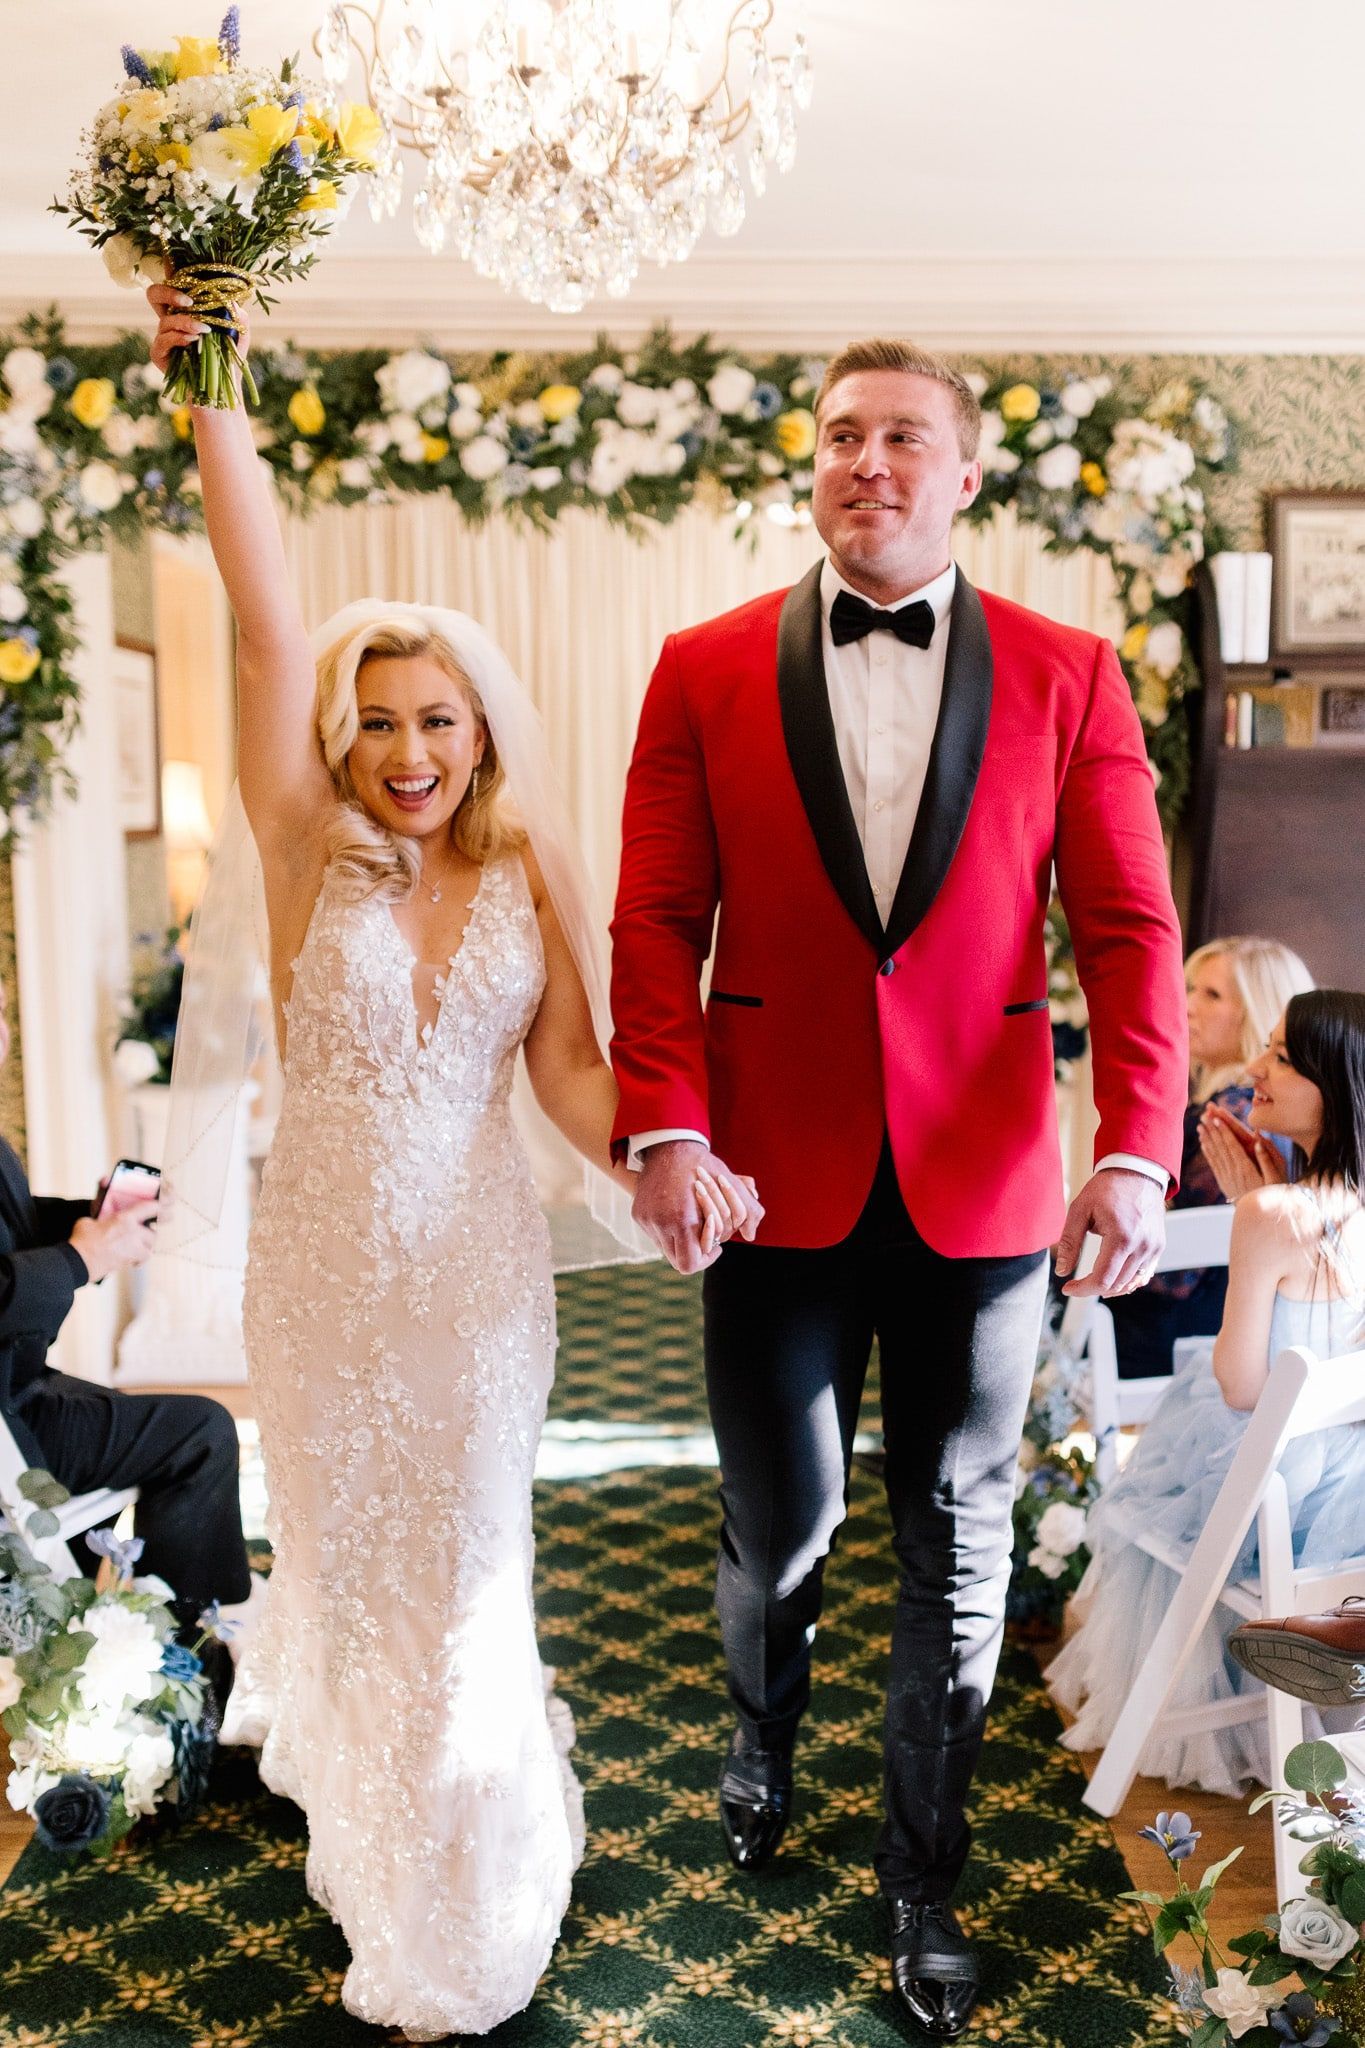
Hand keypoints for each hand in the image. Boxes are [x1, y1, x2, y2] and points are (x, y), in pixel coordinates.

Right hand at [69, 1202, 158, 1283]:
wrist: (80, 1261)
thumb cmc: (82, 1241)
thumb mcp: (88, 1222)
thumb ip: (99, 1219)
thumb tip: (98, 1222)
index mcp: (124, 1219)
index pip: (150, 1208)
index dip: (160, 1206)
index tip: (166, 1206)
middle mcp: (133, 1233)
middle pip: (154, 1233)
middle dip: (153, 1233)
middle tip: (150, 1230)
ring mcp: (133, 1248)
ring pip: (150, 1247)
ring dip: (146, 1246)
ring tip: (138, 1245)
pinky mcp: (130, 1261)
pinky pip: (142, 1259)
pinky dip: (139, 1259)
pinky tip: (133, 1259)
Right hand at [146, 281, 250, 377]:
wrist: (221, 389)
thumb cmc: (227, 359)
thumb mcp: (238, 334)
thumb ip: (237, 315)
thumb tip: (232, 302)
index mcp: (185, 312)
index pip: (174, 286)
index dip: (171, 273)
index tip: (183, 271)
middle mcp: (170, 321)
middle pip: (154, 295)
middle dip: (167, 292)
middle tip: (188, 302)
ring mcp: (162, 337)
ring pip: (164, 321)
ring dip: (186, 322)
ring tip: (204, 331)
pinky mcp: (159, 354)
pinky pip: (162, 340)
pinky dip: (178, 338)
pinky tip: (193, 341)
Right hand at [632, 1140, 763, 1275]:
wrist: (667, 1143)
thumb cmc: (701, 1164)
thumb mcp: (730, 1183)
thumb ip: (748, 1210)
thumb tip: (751, 1235)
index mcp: (681, 1219)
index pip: (689, 1264)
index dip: (706, 1260)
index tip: (717, 1246)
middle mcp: (659, 1223)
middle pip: (678, 1259)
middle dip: (695, 1250)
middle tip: (707, 1234)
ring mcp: (646, 1220)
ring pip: (666, 1248)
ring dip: (681, 1239)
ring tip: (692, 1219)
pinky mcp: (638, 1214)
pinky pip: (655, 1234)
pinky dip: (669, 1228)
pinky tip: (677, 1210)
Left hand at [1054, 1167, 1165, 1297]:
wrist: (1137, 1172)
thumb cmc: (1107, 1189)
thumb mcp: (1080, 1209)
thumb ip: (1070, 1241)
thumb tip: (1062, 1271)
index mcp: (1122, 1237)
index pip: (1102, 1279)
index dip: (1082, 1289)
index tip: (1068, 1288)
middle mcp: (1142, 1246)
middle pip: (1116, 1284)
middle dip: (1093, 1288)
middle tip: (1077, 1284)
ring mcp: (1154, 1248)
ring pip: (1131, 1283)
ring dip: (1110, 1287)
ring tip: (1092, 1282)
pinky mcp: (1158, 1247)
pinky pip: (1144, 1274)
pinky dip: (1128, 1281)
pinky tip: (1113, 1279)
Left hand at [1198, 1103, 1287, 1200]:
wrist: (1260, 1217)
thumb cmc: (1273, 1195)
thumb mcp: (1275, 1179)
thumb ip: (1267, 1160)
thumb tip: (1259, 1141)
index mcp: (1246, 1168)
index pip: (1232, 1146)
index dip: (1224, 1131)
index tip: (1217, 1118)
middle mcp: (1233, 1171)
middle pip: (1221, 1147)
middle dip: (1212, 1129)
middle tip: (1204, 1114)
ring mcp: (1227, 1177)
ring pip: (1214, 1154)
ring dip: (1207, 1138)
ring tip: (1200, 1125)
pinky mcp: (1224, 1182)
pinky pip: (1214, 1164)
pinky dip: (1208, 1152)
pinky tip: (1203, 1142)